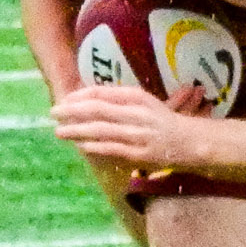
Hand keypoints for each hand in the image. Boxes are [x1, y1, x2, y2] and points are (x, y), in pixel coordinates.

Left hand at [51, 84, 207, 167]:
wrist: (192, 142)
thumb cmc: (165, 122)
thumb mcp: (146, 104)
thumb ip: (122, 102)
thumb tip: (93, 99)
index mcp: (138, 97)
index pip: (102, 93)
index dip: (79, 96)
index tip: (64, 99)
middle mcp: (136, 113)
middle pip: (97, 110)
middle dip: (71, 111)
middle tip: (53, 113)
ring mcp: (138, 133)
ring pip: (101, 129)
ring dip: (76, 130)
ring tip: (59, 132)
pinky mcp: (140, 153)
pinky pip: (112, 148)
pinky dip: (94, 146)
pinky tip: (80, 146)